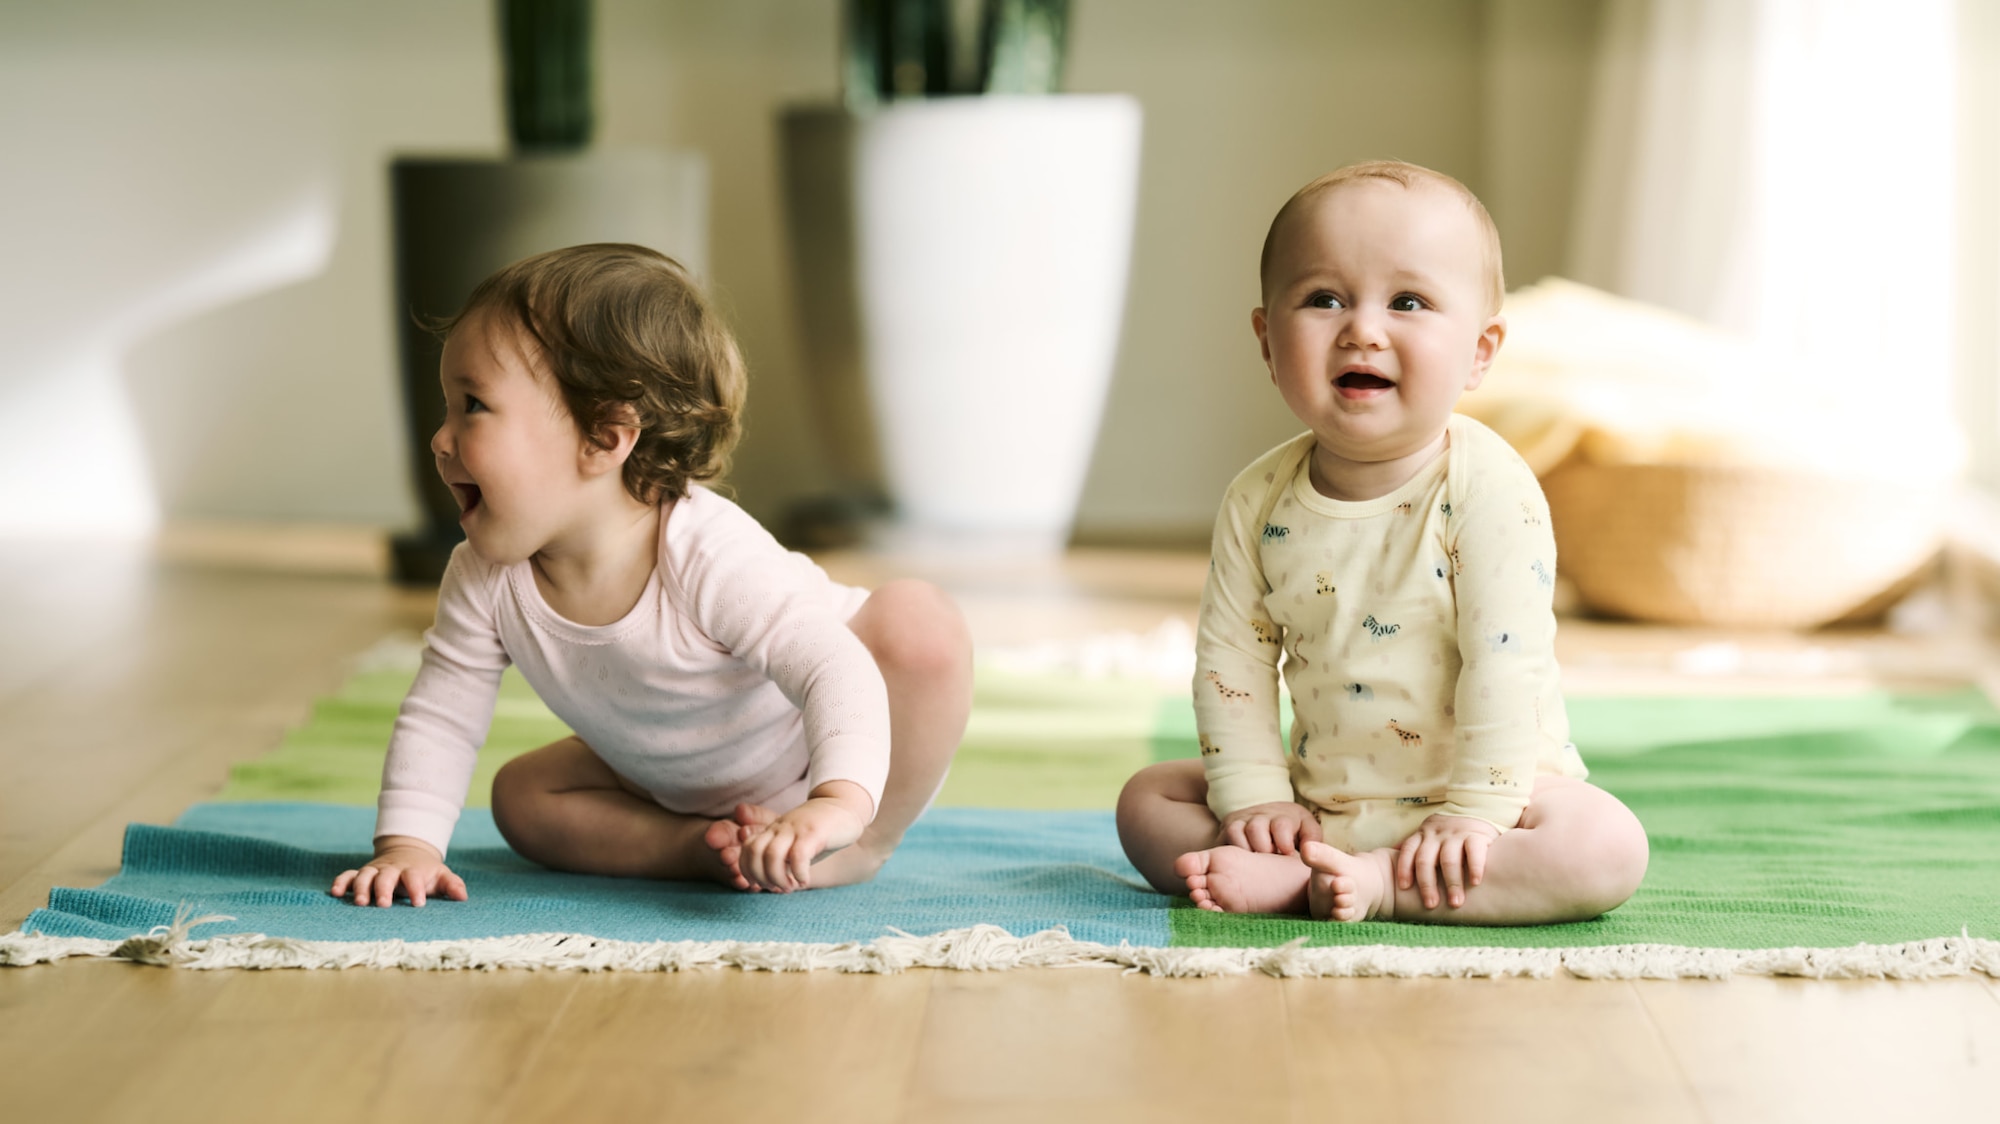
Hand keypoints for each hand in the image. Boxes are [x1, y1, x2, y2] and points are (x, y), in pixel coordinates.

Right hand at [330, 836, 467, 907]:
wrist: (408, 852)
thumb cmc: (425, 871)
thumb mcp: (441, 875)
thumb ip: (452, 885)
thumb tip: (463, 897)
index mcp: (412, 870)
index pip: (414, 878)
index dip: (416, 889)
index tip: (418, 904)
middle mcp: (391, 869)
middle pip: (385, 876)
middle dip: (383, 890)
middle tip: (383, 905)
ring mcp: (374, 870)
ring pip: (364, 875)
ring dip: (360, 888)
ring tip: (358, 903)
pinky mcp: (361, 873)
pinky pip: (347, 875)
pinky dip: (340, 882)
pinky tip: (334, 893)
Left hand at [736, 786, 867, 892]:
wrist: (846, 807)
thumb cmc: (821, 832)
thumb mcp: (796, 843)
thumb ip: (781, 859)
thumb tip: (768, 883)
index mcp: (773, 830)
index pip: (747, 849)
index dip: (748, 870)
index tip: (760, 884)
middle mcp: (780, 827)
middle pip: (753, 852)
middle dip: (761, 877)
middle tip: (777, 888)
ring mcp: (797, 828)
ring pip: (771, 855)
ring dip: (777, 878)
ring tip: (790, 886)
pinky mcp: (814, 832)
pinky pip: (798, 855)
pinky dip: (798, 873)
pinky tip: (805, 879)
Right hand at [1219, 801, 1322, 854]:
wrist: (1267, 814)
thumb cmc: (1292, 830)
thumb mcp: (1306, 829)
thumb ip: (1312, 838)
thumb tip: (1309, 849)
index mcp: (1284, 815)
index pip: (1281, 824)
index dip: (1284, 842)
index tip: (1287, 855)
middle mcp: (1260, 814)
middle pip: (1257, 828)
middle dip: (1263, 847)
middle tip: (1270, 860)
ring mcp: (1242, 819)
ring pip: (1236, 831)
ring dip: (1246, 850)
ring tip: (1255, 864)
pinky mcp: (1228, 827)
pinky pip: (1224, 837)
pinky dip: (1232, 850)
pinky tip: (1241, 863)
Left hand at [1394, 814, 1499, 909]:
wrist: (1475, 807)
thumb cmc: (1447, 831)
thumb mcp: (1427, 834)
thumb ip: (1414, 846)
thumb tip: (1388, 856)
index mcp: (1422, 835)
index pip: (1408, 851)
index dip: (1403, 868)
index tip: (1404, 888)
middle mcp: (1436, 835)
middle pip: (1425, 860)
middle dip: (1427, 884)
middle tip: (1431, 905)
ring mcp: (1455, 835)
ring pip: (1449, 859)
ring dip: (1452, 882)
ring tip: (1455, 902)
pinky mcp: (1476, 835)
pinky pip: (1473, 851)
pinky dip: (1474, 867)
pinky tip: (1475, 882)